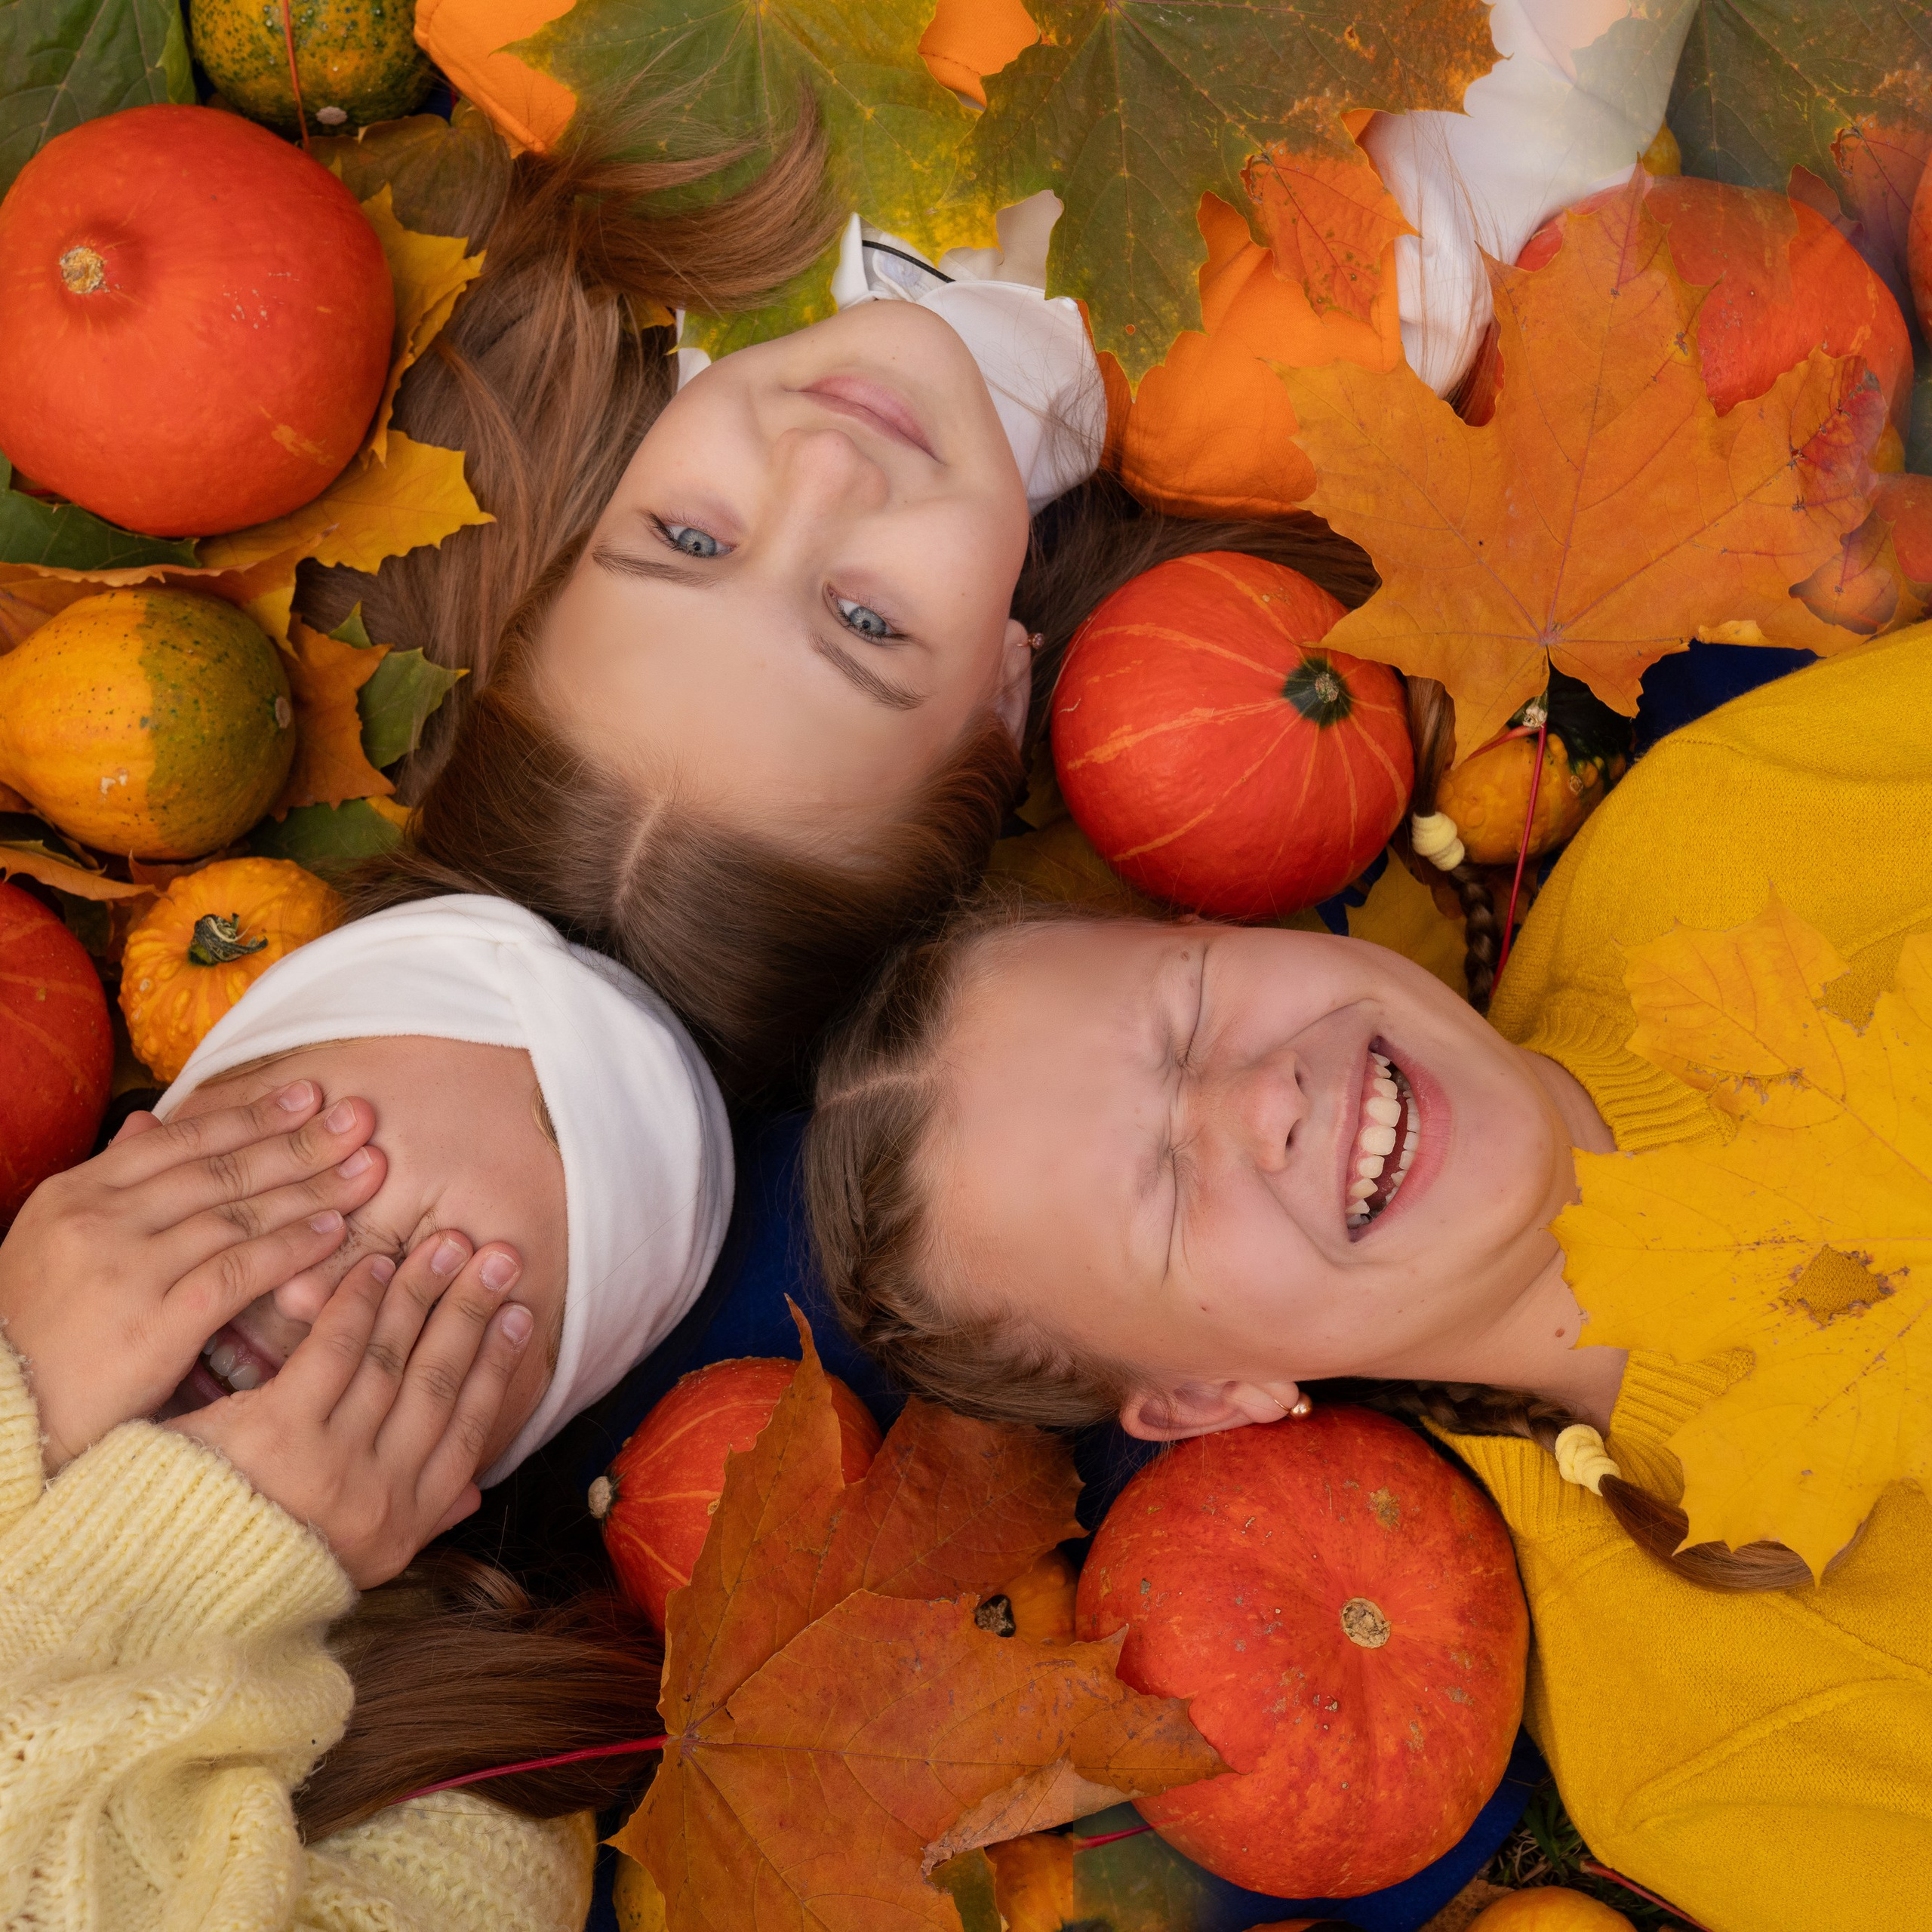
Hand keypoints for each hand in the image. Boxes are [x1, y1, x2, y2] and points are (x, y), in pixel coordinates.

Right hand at [0, 1081, 386, 1471]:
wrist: (2, 1419)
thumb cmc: (39, 1332)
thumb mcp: (55, 1243)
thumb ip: (112, 1184)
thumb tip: (147, 1122)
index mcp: (74, 1195)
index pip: (180, 1141)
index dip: (251, 1114)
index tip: (309, 1094)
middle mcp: (98, 1221)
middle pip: (219, 1170)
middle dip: (299, 1141)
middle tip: (361, 1118)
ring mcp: (125, 1270)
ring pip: (237, 1215)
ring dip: (311, 1190)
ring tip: (368, 1169)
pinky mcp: (152, 1323)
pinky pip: (237, 1272)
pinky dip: (290, 1249)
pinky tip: (333, 1234)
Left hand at [171, 1231, 531, 1586]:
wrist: (166, 1585)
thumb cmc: (258, 1561)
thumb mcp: (351, 1560)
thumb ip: (416, 1523)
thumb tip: (474, 1495)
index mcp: (401, 1527)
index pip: (467, 1431)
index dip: (499, 1368)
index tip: (520, 1317)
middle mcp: (377, 1495)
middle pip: (438, 1384)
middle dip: (474, 1313)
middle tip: (500, 1257)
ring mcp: (330, 1464)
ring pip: (393, 1360)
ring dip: (424, 1294)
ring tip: (447, 1246)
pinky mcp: (279, 1432)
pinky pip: (333, 1351)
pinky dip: (358, 1303)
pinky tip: (376, 1264)